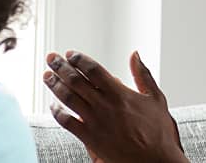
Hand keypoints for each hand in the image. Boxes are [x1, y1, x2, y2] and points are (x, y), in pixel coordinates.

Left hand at [42, 50, 186, 162]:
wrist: (156, 161)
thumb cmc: (159, 131)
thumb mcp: (156, 98)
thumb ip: (143, 75)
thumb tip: (135, 54)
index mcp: (120, 93)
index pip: (93, 70)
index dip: (79, 59)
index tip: (70, 54)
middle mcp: (104, 105)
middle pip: (76, 80)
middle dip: (61, 66)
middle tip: (51, 57)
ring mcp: (95, 121)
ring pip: (68, 98)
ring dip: (54, 84)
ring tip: (47, 75)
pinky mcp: (89, 137)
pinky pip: (66, 122)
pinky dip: (57, 112)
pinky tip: (53, 105)